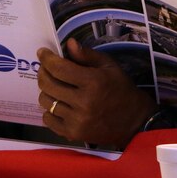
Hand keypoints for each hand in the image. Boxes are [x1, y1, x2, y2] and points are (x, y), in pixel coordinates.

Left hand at [36, 38, 155, 147]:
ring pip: (45, 101)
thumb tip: (69, 43)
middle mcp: (83, 102)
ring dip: (46, 91)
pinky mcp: (73, 134)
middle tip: (46, 68)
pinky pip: (48, 119)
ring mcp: (77, 120)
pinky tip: (59, 104)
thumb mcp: (109, 66)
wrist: (134, 122)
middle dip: (43, 72)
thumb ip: (87, 55)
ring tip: (54, 86)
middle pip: (47, 84)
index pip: (58, 68)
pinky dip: (49, 110)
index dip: (46, 58)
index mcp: (93, 82)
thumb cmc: (121, 89)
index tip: (42, 52)